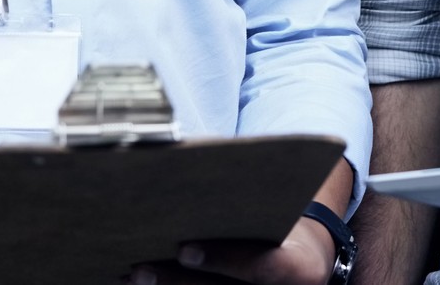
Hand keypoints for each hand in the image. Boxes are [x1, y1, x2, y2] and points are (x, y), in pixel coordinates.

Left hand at [131, 214, 336, 284]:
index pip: (261, 268)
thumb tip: (194, 165)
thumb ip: (252, 201)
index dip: (222, 260)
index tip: (184, 250)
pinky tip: (139, 282)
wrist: (306, 262)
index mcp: (300, 270)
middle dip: (178, 282)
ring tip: (133, 276)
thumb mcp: (284, 210)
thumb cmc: (286, 223)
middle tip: (141, 269)